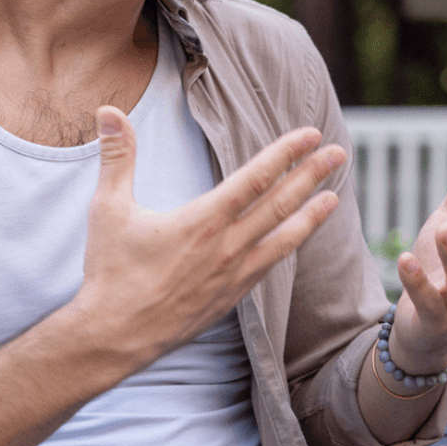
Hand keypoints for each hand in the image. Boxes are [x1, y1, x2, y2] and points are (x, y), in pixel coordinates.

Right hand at [70, 106, 345, 366]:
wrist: (114, 336)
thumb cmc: (110, 272)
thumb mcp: (108, 208)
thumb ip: (117, 156)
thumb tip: (107, 109)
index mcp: (202, 221)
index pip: (255, 178)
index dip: (285, 154)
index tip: (310, 135)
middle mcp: (226, 247)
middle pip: (280, 204)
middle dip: (312, 176)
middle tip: (339, 153)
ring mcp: (234, 274)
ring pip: (283, 238)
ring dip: (312, 216)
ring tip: (335, 197)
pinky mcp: (232, 296)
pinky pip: (269, 266)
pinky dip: (288, 247)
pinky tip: (297, 238)